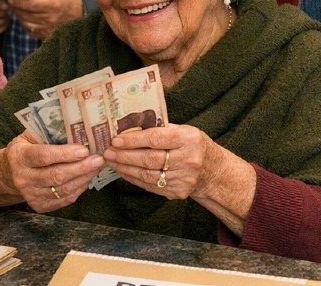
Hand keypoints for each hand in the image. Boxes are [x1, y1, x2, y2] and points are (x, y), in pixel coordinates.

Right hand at [4, 132, 103, 211]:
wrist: (9, 173)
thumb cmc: (25, 149)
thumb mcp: (30, 136)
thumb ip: (48, 132)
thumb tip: (77, 127)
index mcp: (19, 157)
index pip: (44, 156)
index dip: (65, 154)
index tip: (84, 150)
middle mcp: (23, 178)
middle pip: (56, 175)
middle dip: (80, 167)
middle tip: (98, 159)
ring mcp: (31, 195)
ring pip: (63, 189)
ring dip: (84, 178)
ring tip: (96, 167)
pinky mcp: (40, 206)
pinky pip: (64, 199)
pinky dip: (79, 189)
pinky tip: (87, 178)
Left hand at [8, 0, 82, 39]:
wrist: (80, 15)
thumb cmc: (67, 1)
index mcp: (52, 5)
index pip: (30, 5)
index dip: (18, 2)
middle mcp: (49, 18)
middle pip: (26, 15)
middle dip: (16, 9)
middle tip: (11, 4)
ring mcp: (48, 29)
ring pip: (26, 24)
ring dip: (19, 17)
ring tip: (17, 11)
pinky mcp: (47, 35)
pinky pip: (30, 31)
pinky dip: (25, 25)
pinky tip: (25, 19)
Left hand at [106, 125, 255, 234]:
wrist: (212, 171)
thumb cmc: (192, 145)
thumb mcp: (183, 131)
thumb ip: (159, 129)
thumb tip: (128, 127)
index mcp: (188, 139)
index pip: (156, 139)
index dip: (133, 140)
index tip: (116, 139)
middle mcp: (188, 160)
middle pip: (149, 159)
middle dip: (125, 156)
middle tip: (108, 152)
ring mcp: (183, 179)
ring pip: (147, 175)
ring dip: (125, 168)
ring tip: (111, 161)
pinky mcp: (177, 192)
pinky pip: (150, 186)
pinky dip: (133, 178)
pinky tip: (123, 171)